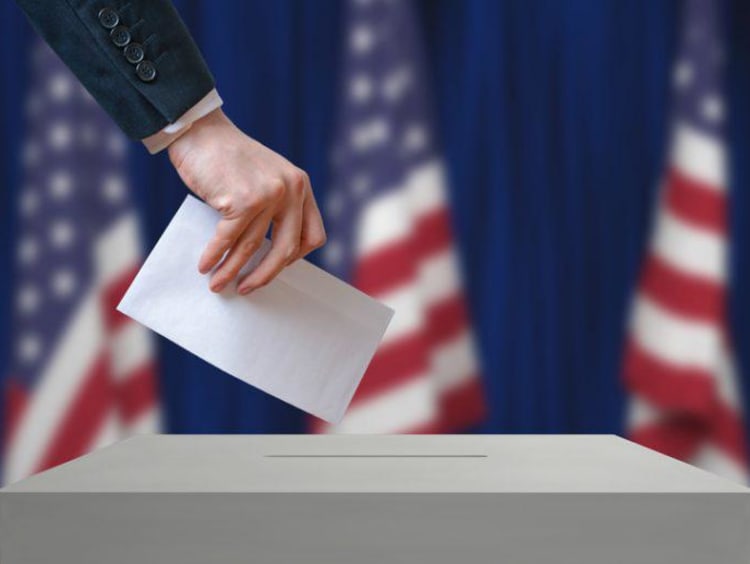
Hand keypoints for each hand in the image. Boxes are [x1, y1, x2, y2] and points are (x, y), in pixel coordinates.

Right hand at [167, 108, 325, 293]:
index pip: (313, 235)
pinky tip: (205, 266)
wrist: (201, 131)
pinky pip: (228, 239)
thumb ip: (276, 207)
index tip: (276, 266)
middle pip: (286, 249)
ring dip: (232, 271)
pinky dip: (215, 256)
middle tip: (247, 288)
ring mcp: (268, 194)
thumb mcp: (267, 177)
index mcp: (301, 186)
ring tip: (218, 284)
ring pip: (252, 247)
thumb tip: (266, 255)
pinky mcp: (242, 200)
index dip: (296, 257)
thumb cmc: (229, 159)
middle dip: (264, 275)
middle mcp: (291, 190)